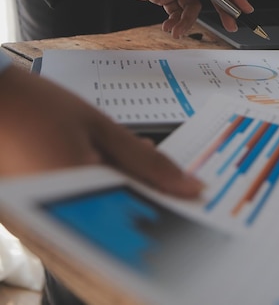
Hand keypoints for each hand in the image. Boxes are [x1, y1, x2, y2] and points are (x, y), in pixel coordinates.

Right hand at [0, 64, 202, 197]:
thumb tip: (188, 187)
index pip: (138, 217)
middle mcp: (62, 217)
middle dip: (147, 194)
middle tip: (168, 177)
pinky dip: (103, 187)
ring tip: (136, 159)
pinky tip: (109, 161)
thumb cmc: (39, 107)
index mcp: (79, 197)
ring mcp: (49, 216)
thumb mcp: (100, 127)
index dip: (168, 204)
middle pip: (121, 218)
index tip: (192, 196)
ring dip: (125, 189)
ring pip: (104, 212)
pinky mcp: (42, 211)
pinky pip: (84, 206)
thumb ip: (144, 162)